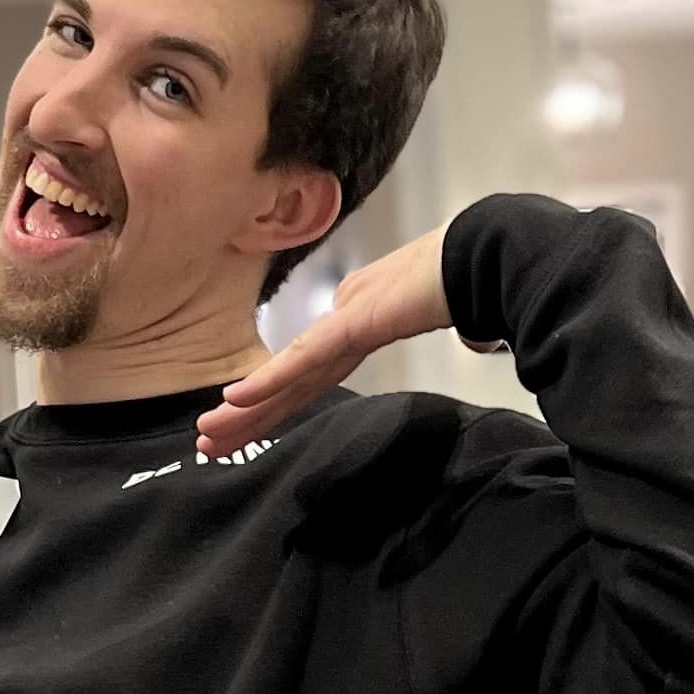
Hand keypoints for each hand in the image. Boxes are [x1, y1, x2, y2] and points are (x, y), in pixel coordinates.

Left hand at [195, 225, 501, 454]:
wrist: (486, 251)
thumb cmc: (472, 274)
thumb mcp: (456, 312)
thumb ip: (458, 327)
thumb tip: (478, 337)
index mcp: (358, 328)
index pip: (308, 378)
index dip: (274, 403)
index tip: (243, 427)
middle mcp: (340, 326)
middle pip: (286, 384)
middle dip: (246, 416)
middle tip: (206, 443)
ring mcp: (343, 322)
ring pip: (284, 376)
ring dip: (244, 408)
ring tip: (208, 433)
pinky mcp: (352, 322)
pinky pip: (304, 359)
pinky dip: (270, 379)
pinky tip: (236, 397)